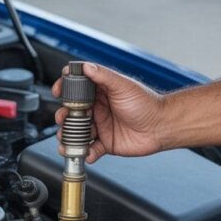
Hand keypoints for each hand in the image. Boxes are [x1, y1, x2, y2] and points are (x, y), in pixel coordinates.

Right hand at [52, 63, 166, 162]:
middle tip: (64, 119)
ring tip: (69, 139)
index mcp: (100, 93)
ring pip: (77, 133)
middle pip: (72, 113)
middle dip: (63, 117)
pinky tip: (87, 152)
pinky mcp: (105, 144)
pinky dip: (86, 153)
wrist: (162, 126)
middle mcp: (98, 110)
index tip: (58, 91)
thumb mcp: (123, 85)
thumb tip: (86, 66)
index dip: (64, 89)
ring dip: (70, 137)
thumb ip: (103, 76)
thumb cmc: (147, 103)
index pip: (76, 89)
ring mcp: (100, 127)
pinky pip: (90, 150)